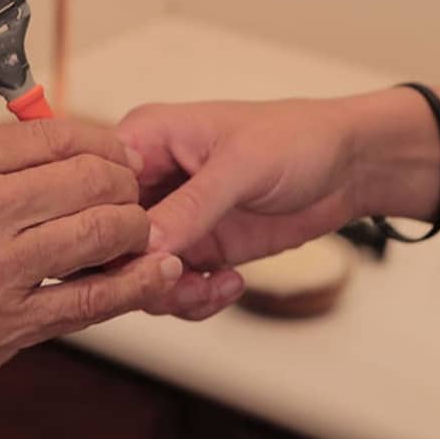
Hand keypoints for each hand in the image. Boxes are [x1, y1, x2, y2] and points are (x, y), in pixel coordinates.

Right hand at [0, 119, 182, 418]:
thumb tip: (40, 168)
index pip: (53, 133)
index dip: (100, 143)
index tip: (114, 156)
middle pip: (90, 175)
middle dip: (125, 184)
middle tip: (131, 196)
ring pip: (103, 228)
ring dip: (134, 229)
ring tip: (137, 235)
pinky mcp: (7, 324)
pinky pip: (95, 298)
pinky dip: (138, 283)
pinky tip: (159, 274)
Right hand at [116, 99, 364, 319]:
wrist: (347, 168)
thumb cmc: (298, 138)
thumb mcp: (242, 166)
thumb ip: (191, 206)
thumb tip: (146, 244)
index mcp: (144, 140)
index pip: (92, 188)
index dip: (104, 227)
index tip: (137, 254)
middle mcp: (148, 181)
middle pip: (105, 240)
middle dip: (139, 272)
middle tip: (180, 281)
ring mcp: (170, 220)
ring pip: (135, 273)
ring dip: (171, 292)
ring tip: (215, 285)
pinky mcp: (195, 250)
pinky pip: (170, 289)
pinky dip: (195, 300)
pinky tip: (232, 283)